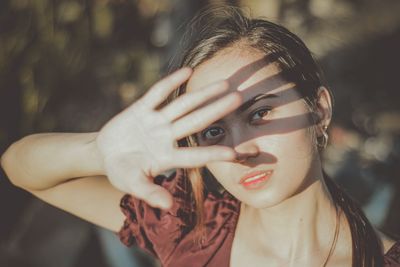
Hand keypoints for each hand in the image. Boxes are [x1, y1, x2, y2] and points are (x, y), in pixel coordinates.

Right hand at [96, 68, 240, 208]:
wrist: (104, 154)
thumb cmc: (122, 172)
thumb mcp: (132, 184)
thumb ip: (150, 192)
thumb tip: (169, 206)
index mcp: (166, 158)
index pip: (194, 156)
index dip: (212, 153)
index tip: (233, 153)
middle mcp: (166, 137)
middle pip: (195, 121)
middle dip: (216, 110)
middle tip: (238, 99)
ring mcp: (155, 122)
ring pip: (182, 105)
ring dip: (202, 94)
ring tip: (223, 83)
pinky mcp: (141, 109)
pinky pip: (157, 94)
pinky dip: (171, 83)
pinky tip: (188, 71)